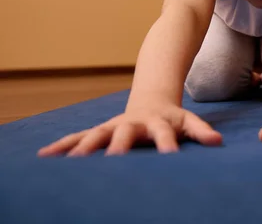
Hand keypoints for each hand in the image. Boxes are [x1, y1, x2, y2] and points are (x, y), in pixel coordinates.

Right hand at [37, 104, 221, 156]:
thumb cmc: (172, 118)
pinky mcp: (100, 130)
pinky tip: (44, 156)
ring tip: (71, 161)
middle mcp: (132, 123)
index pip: (164, 134)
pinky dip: (64, 146)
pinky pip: (79, 138)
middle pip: (124, 133)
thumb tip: (217, 142)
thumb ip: (201, 131)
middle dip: (117, 146)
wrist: (151, 100)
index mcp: (157, 123)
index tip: (170, 157)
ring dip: (84, 146)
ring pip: (96, 134)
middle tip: (111, 160)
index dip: (167, 145)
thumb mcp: (189, 121)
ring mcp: (114, 126)